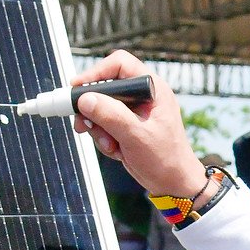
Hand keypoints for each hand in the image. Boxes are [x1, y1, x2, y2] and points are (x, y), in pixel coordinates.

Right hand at [71, 50, 207, 200]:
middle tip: (82, 124)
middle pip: (105, 88)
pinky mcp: (126, 126)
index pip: (120, 64)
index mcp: (152, 88)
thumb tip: (85, 99)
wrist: (173, 184)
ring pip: (100, 108)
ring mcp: (133, 111)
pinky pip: (103, 125)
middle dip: (92, 109)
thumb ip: (111, 115)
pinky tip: (116, 151)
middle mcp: (142, 95)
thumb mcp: (136, 136)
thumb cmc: (166, 158)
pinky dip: (104, 139)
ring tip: (110, 145)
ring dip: (98, 128)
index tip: (76, 88)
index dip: (96, 72)